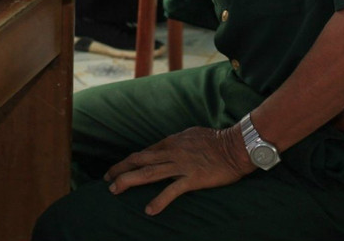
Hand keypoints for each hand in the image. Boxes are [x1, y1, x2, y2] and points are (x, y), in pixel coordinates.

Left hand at [104, 125, 253, 215]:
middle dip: (121, 168)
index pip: (145, 151)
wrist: (236, 146)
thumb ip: (178, 141)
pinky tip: (149, 210)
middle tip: (107, 179)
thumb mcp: (192, 134)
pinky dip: (159, 200)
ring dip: (129, 180)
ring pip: (148, 172)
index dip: (130, 160)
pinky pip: (172, 190)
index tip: (119, 168)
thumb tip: (169, 145)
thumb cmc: (217, 139)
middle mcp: (172, 152)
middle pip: (140, 159)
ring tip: (114, 190)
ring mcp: (181, 165)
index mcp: (172, 141)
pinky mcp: (193, 178)